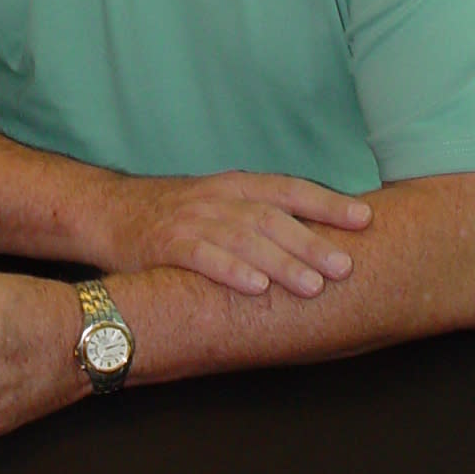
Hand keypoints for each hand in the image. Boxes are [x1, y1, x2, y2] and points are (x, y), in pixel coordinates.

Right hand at [101, 171, 371, 296]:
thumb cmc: (173, 215)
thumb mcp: (217, 204)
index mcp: (235, 185)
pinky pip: (202, 257)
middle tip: (348, 266)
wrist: (109, 212)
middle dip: (313, 242)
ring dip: (282, 262)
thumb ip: (256, 217)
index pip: (290, 190)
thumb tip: (316, 238)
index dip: (328, 203)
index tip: (365, 219)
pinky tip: (255, 288)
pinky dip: (230, 271)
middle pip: (273, 218)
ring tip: (313, 285)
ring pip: (244, 238)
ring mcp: (191, 220)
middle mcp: (218, 197)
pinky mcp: (166, 244)